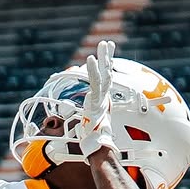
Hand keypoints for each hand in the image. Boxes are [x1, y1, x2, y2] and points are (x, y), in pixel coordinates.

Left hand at [77, 39, 117, 157]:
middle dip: (107, 57)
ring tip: (102, 44)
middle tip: (106, 43)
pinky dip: (92, 71)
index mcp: (102, 100)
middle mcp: (104, 96)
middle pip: (107, 72)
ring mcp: (101, 98)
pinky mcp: (96, 100)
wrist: (97, 146)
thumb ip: (88, 119)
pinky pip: (94, 82)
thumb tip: (83, 122)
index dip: (105, 66)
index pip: (105, 79)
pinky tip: (90, 59)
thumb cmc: (93, 138)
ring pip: (103, 74)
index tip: (105, 56)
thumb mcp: (90, 124)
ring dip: (103, 58)